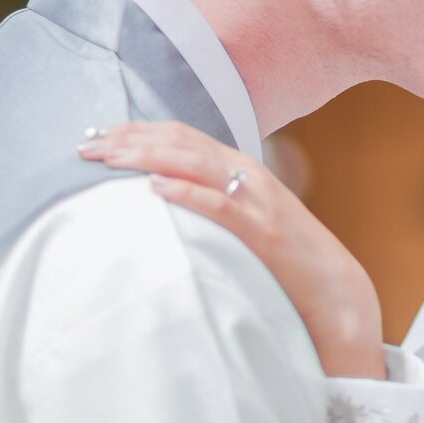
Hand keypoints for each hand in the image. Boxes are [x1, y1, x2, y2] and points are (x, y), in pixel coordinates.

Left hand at [78, 122, 385, 377]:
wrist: (336, 291)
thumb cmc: (284, 260)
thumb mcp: (244, 220)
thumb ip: (212, 201)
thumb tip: (161, 196)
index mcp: (240, 168)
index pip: (181, 136)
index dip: (137, 131)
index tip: (96, 138)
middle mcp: (248, 174)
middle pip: (182, 142)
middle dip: (131, 139)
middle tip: (87, 146)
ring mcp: (258, 200)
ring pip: (197, 163)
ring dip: (149, 156)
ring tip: (110, 158)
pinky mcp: (264, 231)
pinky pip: (221, 205)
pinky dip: (188, 192)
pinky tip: (157, 187)